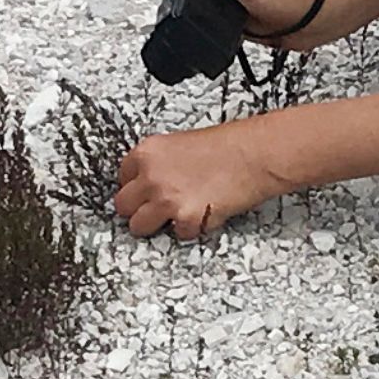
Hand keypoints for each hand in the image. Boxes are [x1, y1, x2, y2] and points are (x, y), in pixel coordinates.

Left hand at [112, 123, 286, 239]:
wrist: (255, 154)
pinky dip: (191, 228)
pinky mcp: (184, 218)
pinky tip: (205, 212)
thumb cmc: (230, 146)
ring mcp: (165, 198)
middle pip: (123, 205)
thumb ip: (161, 163)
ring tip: (178, 215)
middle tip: (159, 208)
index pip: (122, 177)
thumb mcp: (184, 144)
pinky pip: (177, 234)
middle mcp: (151, 175)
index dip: (138, 187)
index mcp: (148, 152)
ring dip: (157, 224)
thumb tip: (153, 182)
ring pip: (138, 226)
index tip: (146, 191)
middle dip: (140, 209)